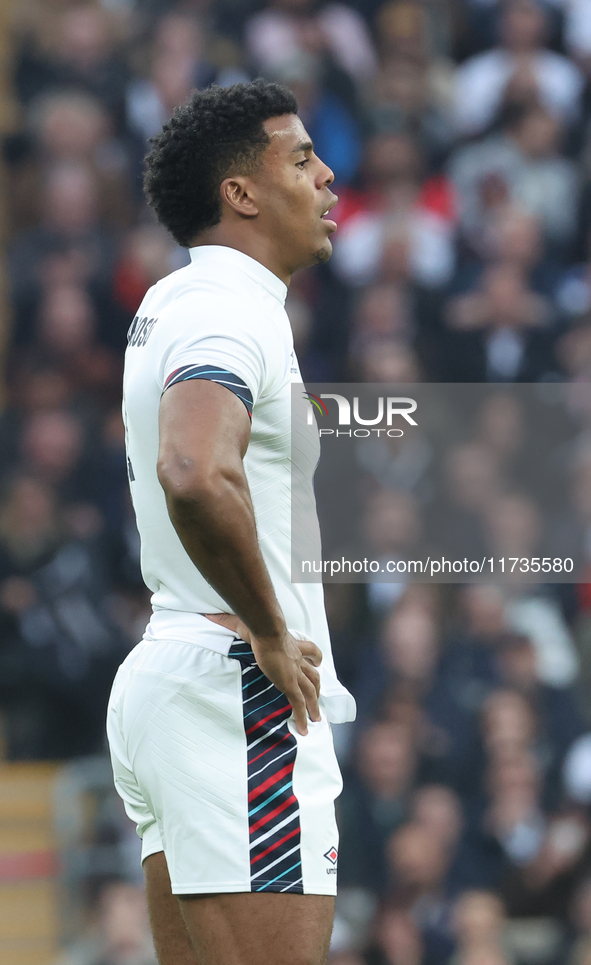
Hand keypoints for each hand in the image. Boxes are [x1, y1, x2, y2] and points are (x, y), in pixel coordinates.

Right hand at [204, 613, 321, 734]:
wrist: (267, 630)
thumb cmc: (258, 626)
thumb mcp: (244, 624)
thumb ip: (228, 620)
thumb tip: (210, 616)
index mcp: (291, 646)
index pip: (310, 651)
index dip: (315, 658)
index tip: (317, 662)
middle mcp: (297, 660)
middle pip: (313, 676)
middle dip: (317, 687)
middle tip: (318, 697)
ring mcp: (294, 673)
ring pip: (310, 693)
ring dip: (314, 707)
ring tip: (315, 719)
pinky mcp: (289, 684)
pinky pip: (299, 704)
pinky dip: (302, 717)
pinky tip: (303, 729)